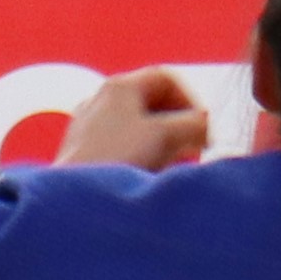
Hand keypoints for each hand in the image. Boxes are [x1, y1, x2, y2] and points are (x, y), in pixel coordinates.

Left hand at [50, 64, 207, 171]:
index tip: (203, 127)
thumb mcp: (166, 136)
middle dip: (179, 122)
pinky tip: (147, 175)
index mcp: (119, 87)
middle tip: (195, 145)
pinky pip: (121, 146)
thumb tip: (206, 125)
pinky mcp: (83, 154)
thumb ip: (194, 124)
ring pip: (136, 126)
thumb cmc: (116, 160)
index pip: (165, 78)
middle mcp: (100, 100)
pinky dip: (142, 154)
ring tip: (174, 162)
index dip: (191, 99)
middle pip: (151, 101)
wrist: (74, 201)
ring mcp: (88, 127)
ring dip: (163, 141)